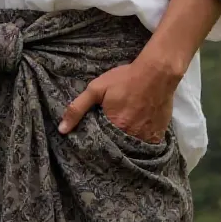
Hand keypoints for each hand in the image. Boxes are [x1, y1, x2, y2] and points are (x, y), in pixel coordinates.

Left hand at [58, 53, 179, 142]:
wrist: (157, 73)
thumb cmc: (125, 79)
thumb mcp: (96, 89)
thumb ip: (77, 108)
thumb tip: (62, 130)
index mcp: (114, 128)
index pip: (101, 146)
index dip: (97, 144)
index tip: (95, 141)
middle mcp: (130, 137)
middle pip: (117, 149)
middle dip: (112, 146)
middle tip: (109, 138)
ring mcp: (146, 138)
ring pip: (133, 149)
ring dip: (127, 145)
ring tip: (123, 137)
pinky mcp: (158, 135)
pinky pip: (148, 146)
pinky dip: (142, 142)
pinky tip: (138, 134)